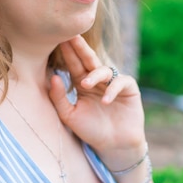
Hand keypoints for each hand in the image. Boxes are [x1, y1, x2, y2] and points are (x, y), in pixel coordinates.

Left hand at [49, 35, 145, 164]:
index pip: (73, 64)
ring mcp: (113, 82)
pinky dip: (112, 90)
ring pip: (104, 70)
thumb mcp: (69, 116)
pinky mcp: (129, 88)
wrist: (113, 146)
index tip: (57, 39)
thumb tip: (53, 77)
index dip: (67, 53)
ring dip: (94, 75)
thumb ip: (59, 98)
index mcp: (81, 82)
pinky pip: (121, 82)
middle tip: (72, 36)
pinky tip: (105, 101)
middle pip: (88, 59)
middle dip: (80, 48)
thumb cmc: (90, 130)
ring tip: (85, 84)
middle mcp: (97, 79)